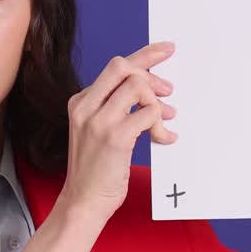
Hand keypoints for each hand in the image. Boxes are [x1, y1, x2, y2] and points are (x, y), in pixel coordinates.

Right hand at [56, 41, 177, 222]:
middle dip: (152, 72)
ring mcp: (99, 122)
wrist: (83, 202)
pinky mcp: (115, 137)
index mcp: (80, 103)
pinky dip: (161, 125)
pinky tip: (165, 139)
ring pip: (138, 88)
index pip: (115, 68)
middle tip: (169, 90)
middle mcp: (86, 107)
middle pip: (123, 68)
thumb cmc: (95, 170)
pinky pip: (148, 115)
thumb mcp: (96, 132)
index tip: (165, 49)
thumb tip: (150, 93)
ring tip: (167, 120)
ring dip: (158, 104)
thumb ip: (116, 110)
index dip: (144, 55)